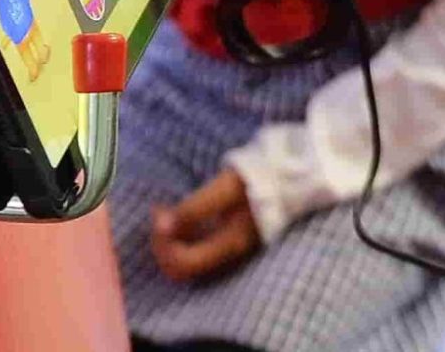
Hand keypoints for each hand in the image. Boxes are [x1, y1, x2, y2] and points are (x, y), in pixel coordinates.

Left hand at [151, 168, 261, 282]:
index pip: (182, 262)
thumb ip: (194, 209)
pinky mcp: (226, 244)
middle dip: (162, 243)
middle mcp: (228, 256)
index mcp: (230, 244)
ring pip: (184, 262)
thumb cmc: (257, 179)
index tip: (160, 212)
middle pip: (180, 268)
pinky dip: (180, 237)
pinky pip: (193, 252)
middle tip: (159, 213)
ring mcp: (228, 253)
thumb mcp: (225, 189)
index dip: (163, 242)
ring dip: (168, 241)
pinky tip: (179, 216)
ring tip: (166, 212)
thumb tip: (161, 225)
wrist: (285, 176)